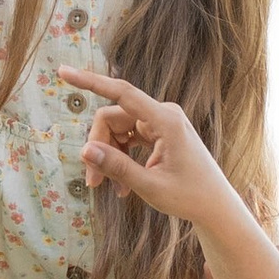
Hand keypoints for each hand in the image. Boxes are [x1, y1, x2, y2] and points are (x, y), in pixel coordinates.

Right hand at [72, 69, 241, 234]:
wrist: (215, 206)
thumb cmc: (189, 196)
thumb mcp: (150, 186)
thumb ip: (117, 167)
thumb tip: (85, 150)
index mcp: (166, 120)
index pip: (121, 93)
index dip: (89, 82)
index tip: (63, 72)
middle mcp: (163, 114)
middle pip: (113, 118)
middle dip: (99, 147)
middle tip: (93, 183)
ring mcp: (162, 122)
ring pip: (118, 129)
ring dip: (110, 156)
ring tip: (111, 189)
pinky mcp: (160, 132)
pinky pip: (129, 137)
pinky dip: (121, 158)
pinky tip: (122, 186)